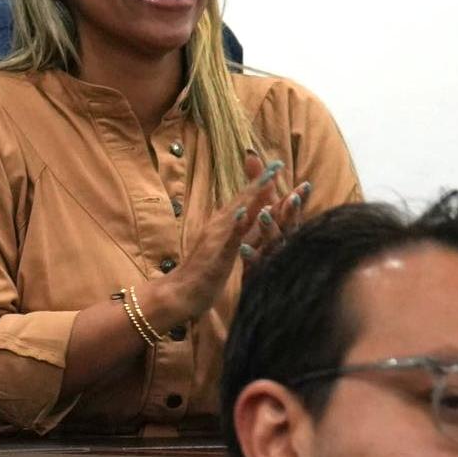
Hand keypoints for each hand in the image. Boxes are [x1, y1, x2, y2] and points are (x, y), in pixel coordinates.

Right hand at [143, 154, 287, 325]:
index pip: (245, 200)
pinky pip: (229, 239)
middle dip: (262, 182)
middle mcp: (220, 226)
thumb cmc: (203, 272)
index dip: (261, 183)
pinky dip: (236, 225)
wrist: (179, 293)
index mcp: (224, 225)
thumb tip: (248, 217)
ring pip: (238, 214)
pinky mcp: (217, 256)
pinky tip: (244, 213)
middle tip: (278, 163)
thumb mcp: (226, 248)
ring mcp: (218, 239)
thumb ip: (238, 233)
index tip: (276, 165)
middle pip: (244, 201)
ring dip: (253, 196)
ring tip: (268, 180)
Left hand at [239, 157, 310, 270]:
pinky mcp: (259, 273)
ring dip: (270, 228)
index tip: (304, 185)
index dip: (299, 199)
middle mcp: (284, 241)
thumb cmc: (262, 238)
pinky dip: (252, 255)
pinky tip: (243, 247)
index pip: (293, 211)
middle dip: (290, 211)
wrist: (254, 277)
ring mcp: (273, 258)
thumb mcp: (262, 209)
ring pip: (274, 243)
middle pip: (289, 226)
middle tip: (289, 198)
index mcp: (286, 227)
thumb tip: (249, 152)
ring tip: (263, 214)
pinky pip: (256, 265)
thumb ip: (258, 183)